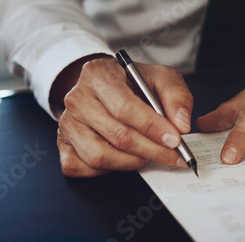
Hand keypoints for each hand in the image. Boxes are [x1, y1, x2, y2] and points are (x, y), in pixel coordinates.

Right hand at [54, 55, 193, 176]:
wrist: (105, 87)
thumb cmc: (132, 83)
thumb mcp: (160, 77)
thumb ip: (175, 96)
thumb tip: (181, 124)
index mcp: (97, 74)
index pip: (125, 107)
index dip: (152, 127)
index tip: (175, 139)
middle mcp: (76, 98)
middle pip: (116, 135)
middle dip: (151, 150)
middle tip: (172, 155)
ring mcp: (67, 124)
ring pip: (100, 156)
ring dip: (132, 162)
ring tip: (148, 154)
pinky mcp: (63, 146)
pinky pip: (84, 168)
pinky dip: (108, 170)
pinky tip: (123, 158)